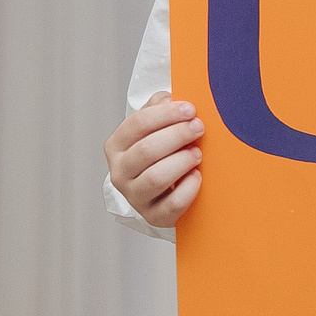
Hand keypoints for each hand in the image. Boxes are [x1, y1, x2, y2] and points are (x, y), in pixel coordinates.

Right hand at [106, 91, 205, 228]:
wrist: (160, 190)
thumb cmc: (158, 151)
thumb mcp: (153, 126)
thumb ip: (158, 108)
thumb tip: (171, 99)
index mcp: (116, 146)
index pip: (137, 124)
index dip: (166, 114)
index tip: (190, 109)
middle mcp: (120, 172)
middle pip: (146, 151)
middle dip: (177, 135)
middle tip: (198, 127)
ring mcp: (135, 197)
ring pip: (156, 178)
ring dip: (182, 161)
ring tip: (198, 153)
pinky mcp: (153, 216)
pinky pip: (172, 204)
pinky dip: (189, 188)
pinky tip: (197, 176)